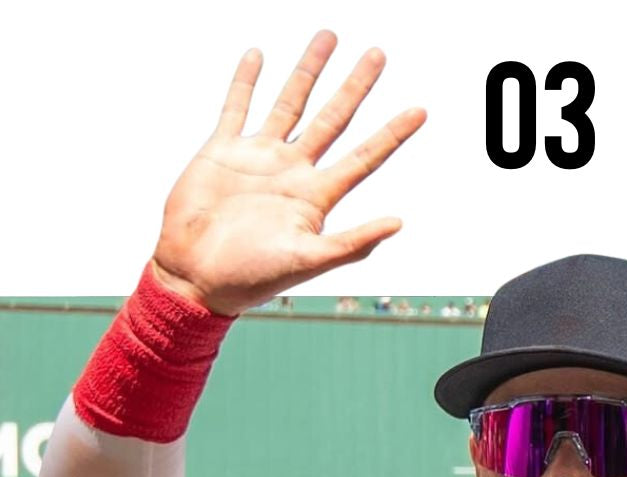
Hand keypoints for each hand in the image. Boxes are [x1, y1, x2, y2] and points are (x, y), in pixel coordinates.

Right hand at [151, 30, 425, 314]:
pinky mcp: (222, 151)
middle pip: (333, 119)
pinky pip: (237, 107)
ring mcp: (259, 158)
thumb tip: (398, 223)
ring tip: (329, 38)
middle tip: (379, 55)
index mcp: (316, 197)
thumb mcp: (308, 261)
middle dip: (356, 86)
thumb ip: (353, 243)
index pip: (364, 158)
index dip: (392, 134)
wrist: (195, 277)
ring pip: (290, 103)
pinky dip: (246, 81)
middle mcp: (293, 172)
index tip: (420, 111)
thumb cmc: (251, 278)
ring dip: (309, 71)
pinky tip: (259, 56)